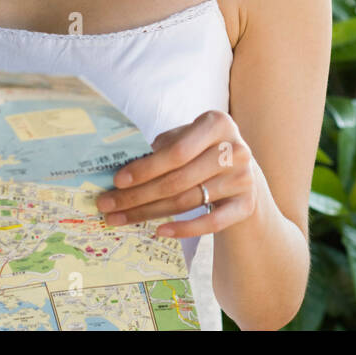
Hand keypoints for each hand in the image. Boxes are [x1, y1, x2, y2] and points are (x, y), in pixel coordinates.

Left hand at [96, 109, 258, 237]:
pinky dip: (183, 229)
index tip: (118, 181)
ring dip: (149, 213)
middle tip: (108, 206)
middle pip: (178, 179)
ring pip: (188, 201)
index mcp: (217, 123)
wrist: (240, 171)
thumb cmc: (201, 152)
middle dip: (138, 195)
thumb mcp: (186, 139)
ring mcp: (244, 178)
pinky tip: (159, 231)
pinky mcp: (246, 205)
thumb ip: (160, 149)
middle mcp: (236, 149)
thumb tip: (119, 171)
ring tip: (121, 218)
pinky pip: (211, 222)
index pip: (177, 151)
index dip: (146, 168)